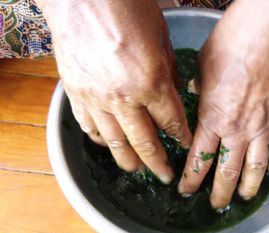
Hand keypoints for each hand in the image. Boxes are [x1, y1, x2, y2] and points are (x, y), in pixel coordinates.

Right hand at [39, 0, 191, 183]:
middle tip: (166, 176)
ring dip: (128, 160)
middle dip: (158, 162)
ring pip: (114, 141)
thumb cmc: (127, 8)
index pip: (172, 122)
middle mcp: (125, 99)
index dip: (182, 137)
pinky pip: (89, 126)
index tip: (186, 147)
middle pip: (144, 142)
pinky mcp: (76, 94)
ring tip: (137, 170)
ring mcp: (97, 99)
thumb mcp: (161, 38)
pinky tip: (107, 145)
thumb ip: (169, 71)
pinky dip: (100, 139)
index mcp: (152, 83)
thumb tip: (172, 92)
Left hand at [178, 0, 268, 207]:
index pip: (199, 159)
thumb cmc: (232, 44)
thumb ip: (198, 88)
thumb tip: (195, 93)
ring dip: (249, 186)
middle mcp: (239, 129)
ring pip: (257, 167)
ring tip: (243, 197)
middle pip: (227, 171)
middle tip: (215, 205)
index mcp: (213, 118)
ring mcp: (266, 125)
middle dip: (219, 193)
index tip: (185, 190)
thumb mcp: (203, 67)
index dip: (190, 179)